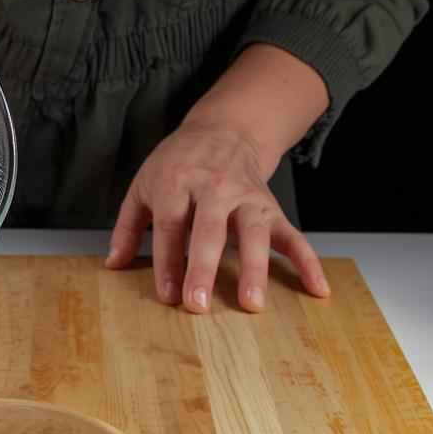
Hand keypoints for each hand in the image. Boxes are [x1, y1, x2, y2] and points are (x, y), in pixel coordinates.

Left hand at [106, 120, 329, 310]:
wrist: (224, 130)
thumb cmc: (178, 165)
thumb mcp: (144, 186)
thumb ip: (129, 226)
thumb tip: (114, 264)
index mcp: (178, 183)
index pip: (171, 226)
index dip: (168, 261)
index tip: (167, 294)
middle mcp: (215, 189)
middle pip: (210, 230)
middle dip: (203, 268)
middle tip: (199, 303)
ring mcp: (247, 199)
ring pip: (254, 233)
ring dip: (254, 269)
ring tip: (252, 303)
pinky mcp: (272, 207)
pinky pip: (293, 236)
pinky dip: (308, 262)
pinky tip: (318, 289)